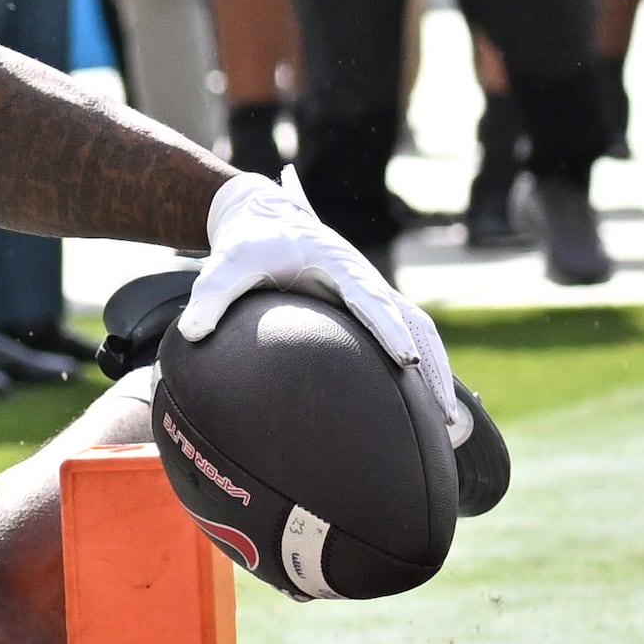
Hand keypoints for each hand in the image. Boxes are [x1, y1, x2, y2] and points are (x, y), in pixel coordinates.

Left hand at [182, 170, 460, 438]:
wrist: (261, 215)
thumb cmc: (245, 242)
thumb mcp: (223, 264)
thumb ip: (210, 296)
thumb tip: (191, 334)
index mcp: (337, 263)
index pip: (370, 299)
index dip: (388, 329)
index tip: (405, 360)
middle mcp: (364, 277)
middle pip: (413, 321)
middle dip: (431, 365)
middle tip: (446, 418)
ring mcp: (371, 291)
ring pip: (419, 331)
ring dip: (436, 372)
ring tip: (451, 428)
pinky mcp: (369, 304)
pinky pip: (406, 335)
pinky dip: (424, 366)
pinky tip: (427, 409)